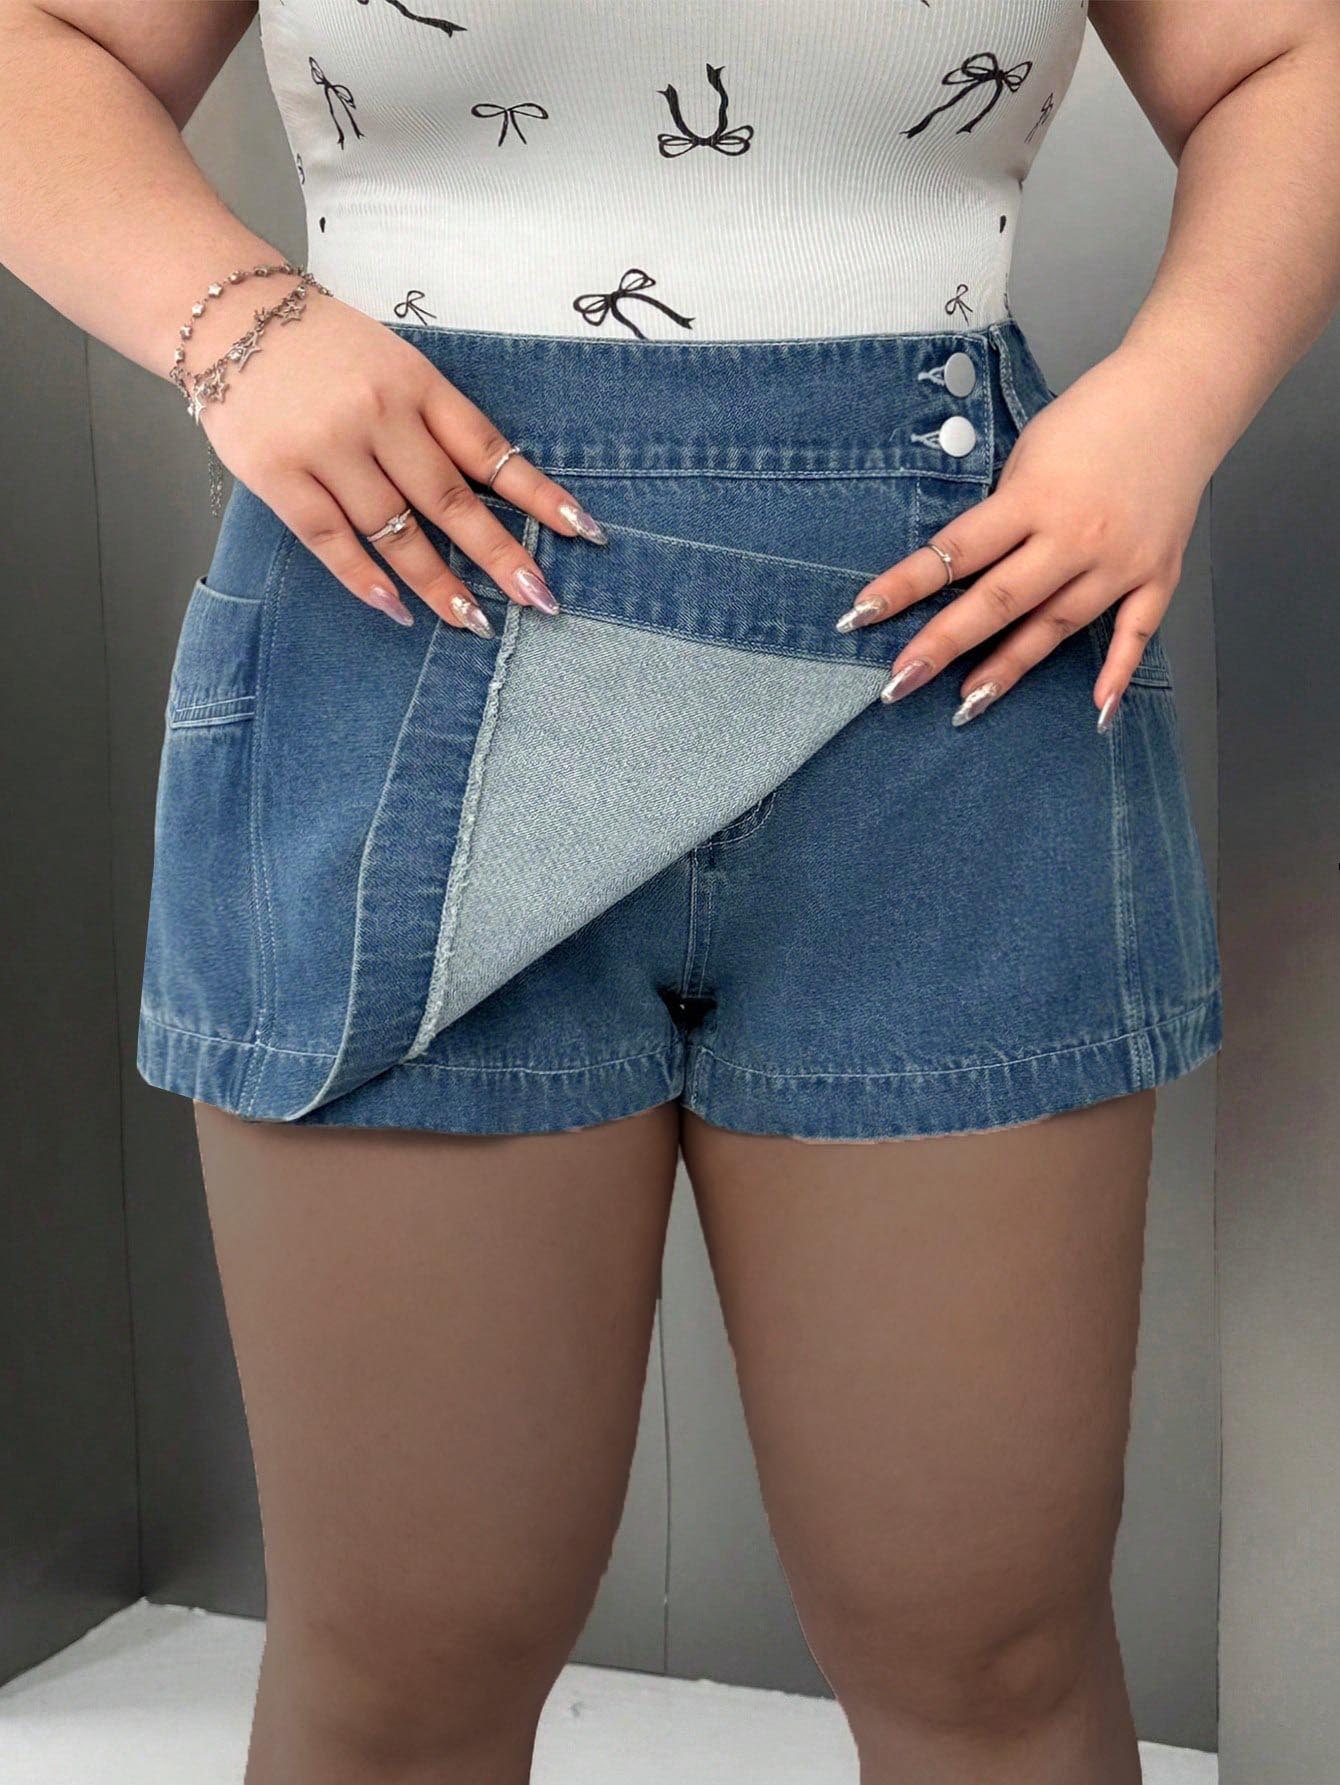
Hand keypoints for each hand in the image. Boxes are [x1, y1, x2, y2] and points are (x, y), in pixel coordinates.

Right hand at [196, 291, 607, 632]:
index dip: (536, 494)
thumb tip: (492, 495)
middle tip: (540, 600)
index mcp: (416, 383)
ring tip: (474, 621)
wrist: (225, 313)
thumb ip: (434, 422)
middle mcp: (377, 413)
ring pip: (394, 530)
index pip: (489, 447)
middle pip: (450, 499)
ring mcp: (327, 445)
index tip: (581, 531)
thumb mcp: (393, 362)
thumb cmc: (322, 348)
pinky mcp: (278, 474)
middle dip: (500, 555)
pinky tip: (398, 609)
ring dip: (438, 583)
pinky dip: (365, 579)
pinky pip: (330, 539)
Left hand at [835, 349, 1213, 728]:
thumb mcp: (1030, 451)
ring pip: (1055, 627)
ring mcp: (1119, 560)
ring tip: (967, 704)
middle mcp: (1075, 536)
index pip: (955, 552)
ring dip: (1008, 669)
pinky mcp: (1158, 571)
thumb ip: (1003, 514)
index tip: (860, 616)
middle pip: (997, 602)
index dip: (904, 586)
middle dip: (943, 644)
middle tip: (900, 682)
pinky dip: (1119, 671)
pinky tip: (1096, 708)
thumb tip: (968, 568)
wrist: (1181, 392)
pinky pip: (1136, 631)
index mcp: (1034, 497)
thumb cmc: (1097, 415)